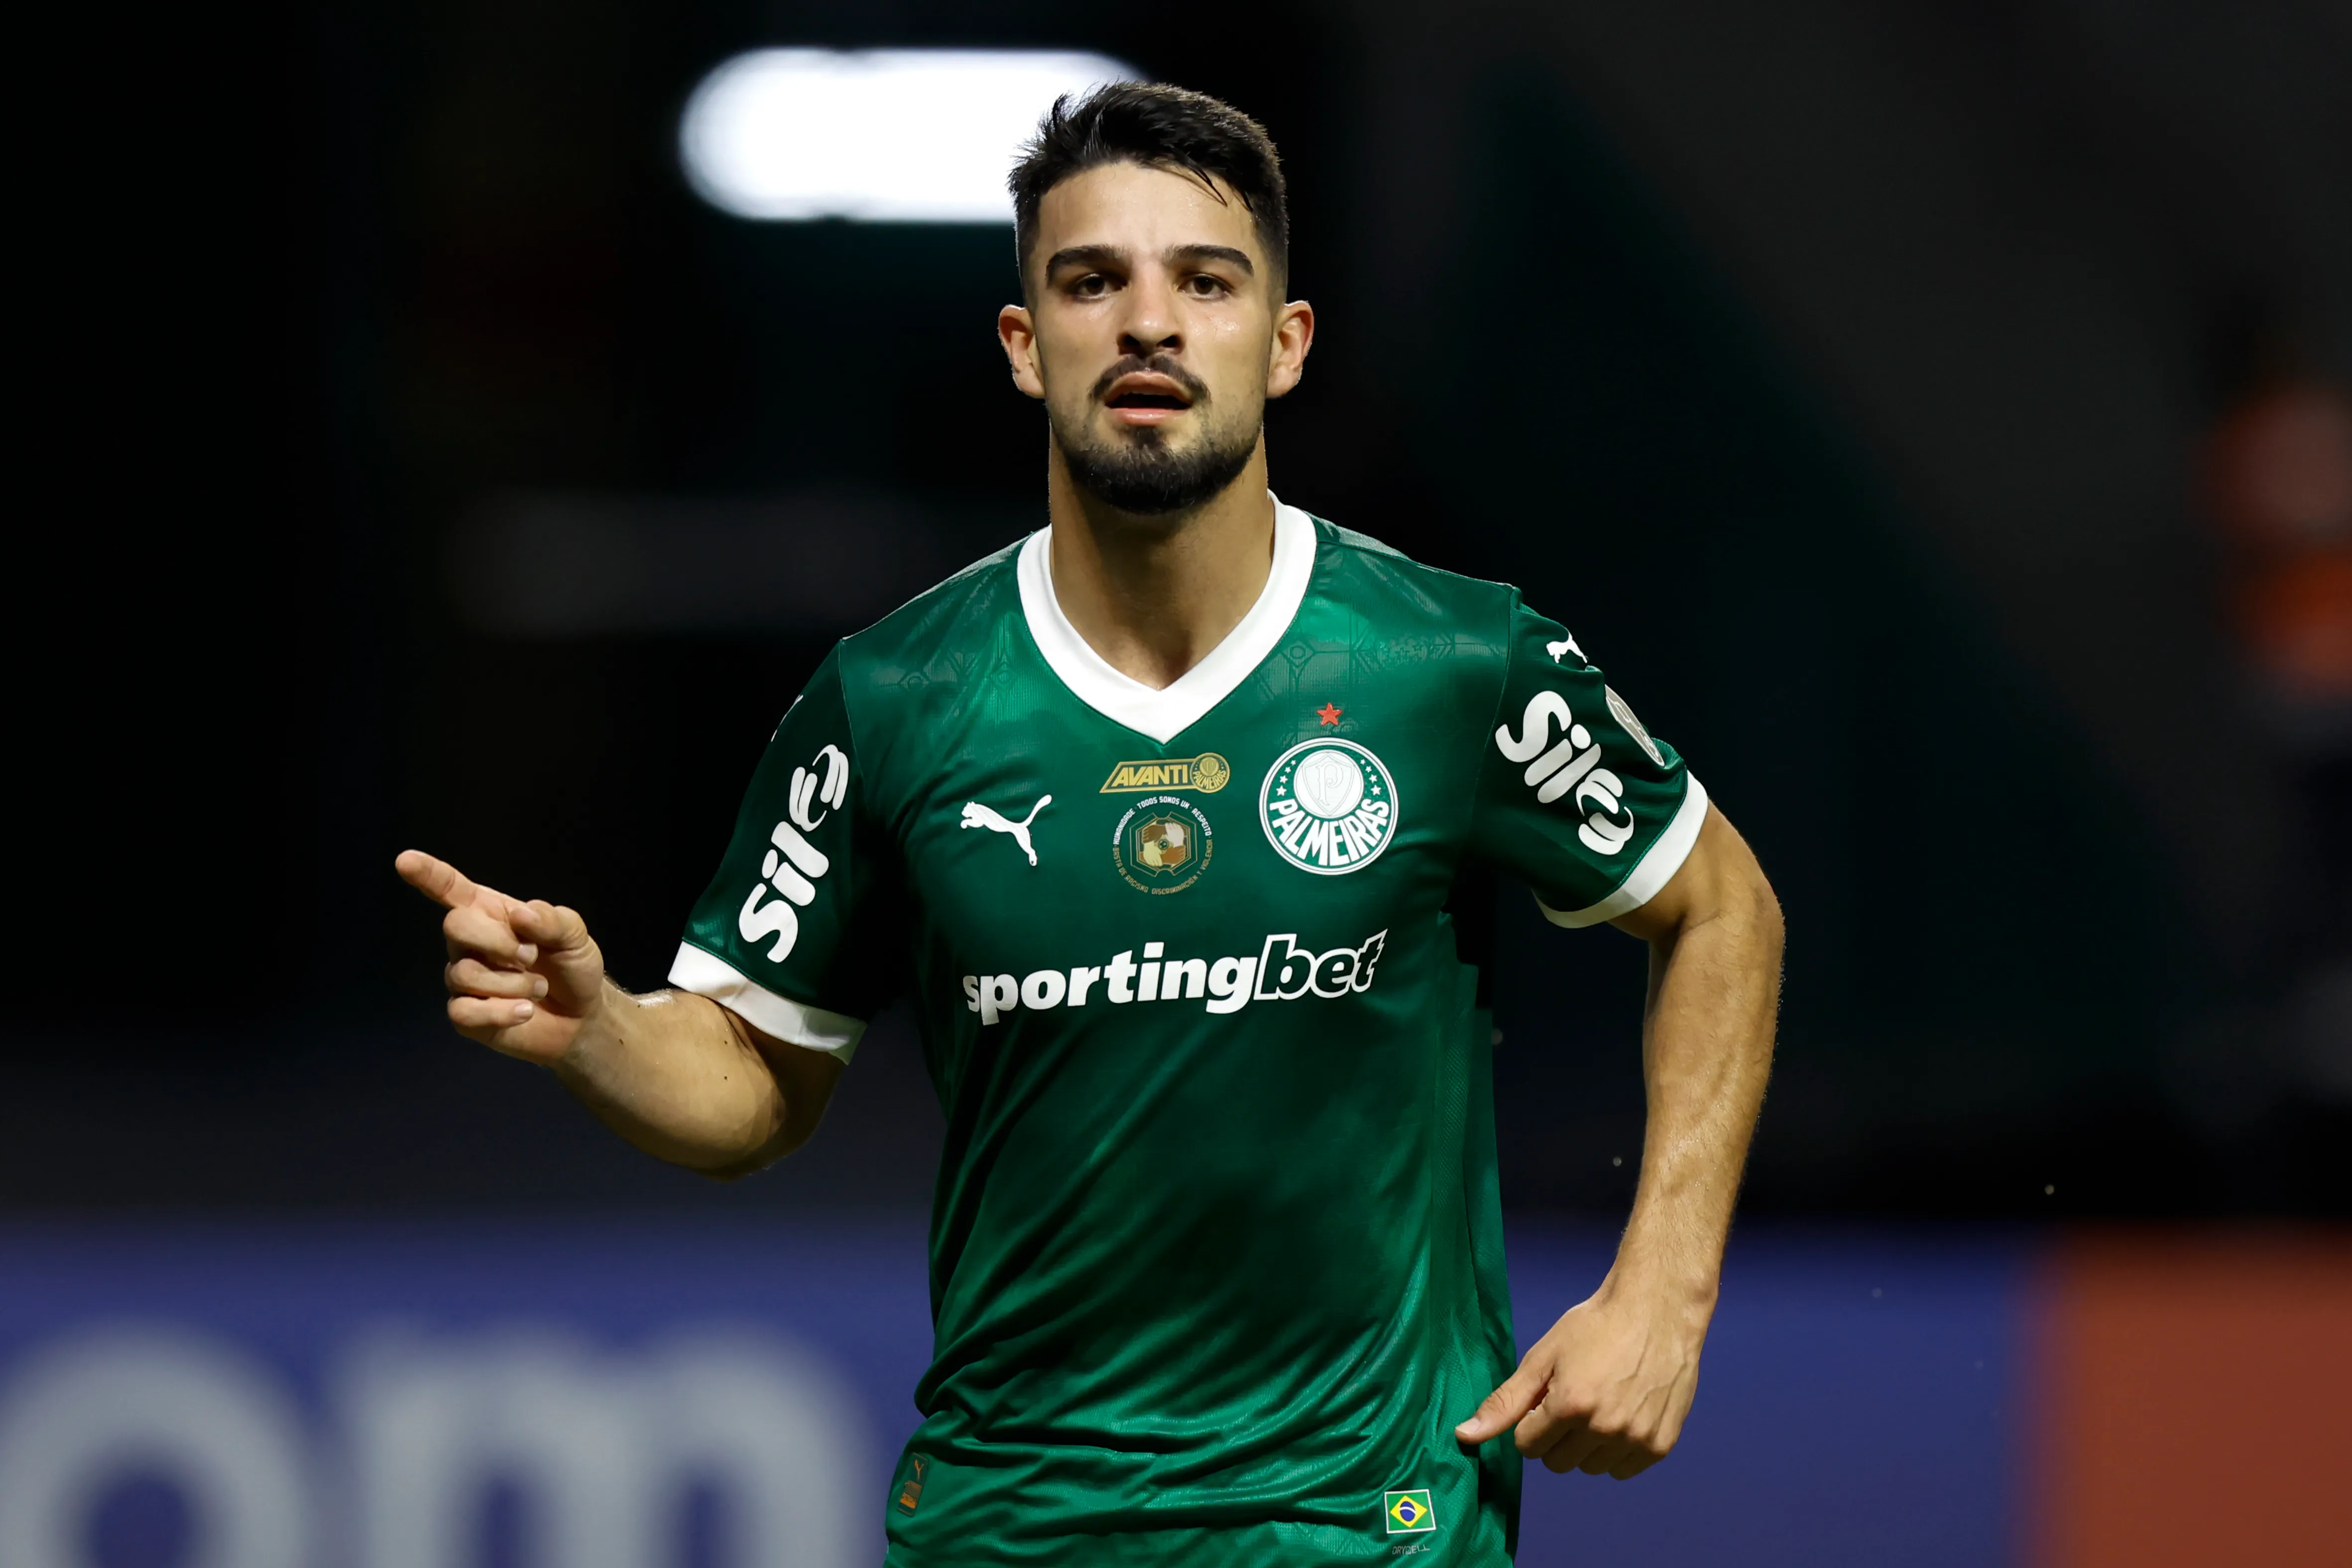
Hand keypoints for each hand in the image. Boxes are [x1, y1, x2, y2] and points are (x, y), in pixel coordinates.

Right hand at [395, 849, 606, 1065]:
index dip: (428, 874)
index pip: (451, 889)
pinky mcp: (466, 1014)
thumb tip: (520, 914)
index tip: (405, 860)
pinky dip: (501, 1012)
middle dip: (497, 941)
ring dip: (511, 983)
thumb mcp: (574, 935)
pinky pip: (464, 1012)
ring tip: (538, 988)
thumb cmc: (571, 966)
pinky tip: (525, 1010)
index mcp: (490, 913)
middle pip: (454, 926)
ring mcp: (464, 979)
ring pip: (463, 973)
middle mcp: (469, 943)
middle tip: (531, 956)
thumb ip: (552, 920)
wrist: (582, 1015)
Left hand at [1453, 1279, 1709, 1479]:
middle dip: (1555, 1436)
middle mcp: (1605, 1428)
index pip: (1527, 1446)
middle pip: (1557, 1462)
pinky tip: (1622, 1414)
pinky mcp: (1661, 1444)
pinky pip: (1623, 1470)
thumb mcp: (1542, 1358)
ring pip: (1590, 1468)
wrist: (1655, 1309)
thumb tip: (1464, 1436)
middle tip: (1572, 1398)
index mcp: (1570, 1406)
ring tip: (1600, 1403)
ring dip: (1586, 1446)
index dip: (1531, 1422)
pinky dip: (1617, 1450)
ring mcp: (1636, 1438)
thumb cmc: (1595, 1326)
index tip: (1546, 1398)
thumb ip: (1505, 1402)